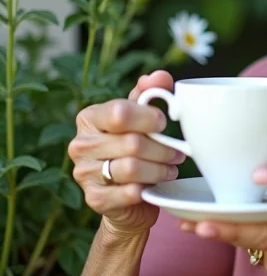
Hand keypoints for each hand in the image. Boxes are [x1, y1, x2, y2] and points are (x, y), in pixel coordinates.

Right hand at [69, 70, 184, 236]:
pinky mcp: (95, 199)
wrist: (127, 195)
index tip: (164, 124)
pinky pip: (129, 192)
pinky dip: (147, 187)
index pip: (120, 112)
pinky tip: (154, 185)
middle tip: (177, 153)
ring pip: (132, 168)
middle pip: (132, 143)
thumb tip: (158, 76)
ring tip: (170, 168)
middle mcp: (80, 144)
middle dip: (163, 148)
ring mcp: (84, 173)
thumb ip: (151, 94)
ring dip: (159, 168)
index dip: (149, 118)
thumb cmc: (134, 148)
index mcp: (90, 118)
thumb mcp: (142, 117)